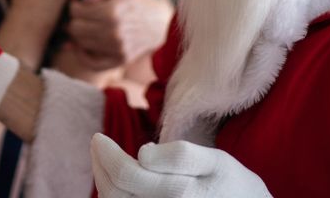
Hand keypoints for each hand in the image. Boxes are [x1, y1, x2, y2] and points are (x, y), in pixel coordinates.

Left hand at [66, 0, 172, 70]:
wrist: (159, 24)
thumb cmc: (135, 3)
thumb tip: (80, 1)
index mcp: (112, 11)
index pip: (76, 11)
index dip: (74, 6)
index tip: (79, 5)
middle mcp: (114, 32)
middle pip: (75, 29)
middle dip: (73, 21)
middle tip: (80, 17)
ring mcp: (117, 49)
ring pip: (80, 44)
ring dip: (77, 36)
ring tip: (84, 28)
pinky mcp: (119, 61)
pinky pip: (91, 63)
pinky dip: (81, 56)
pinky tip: (81, 46)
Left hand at [90, 133, 271, 197]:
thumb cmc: (232, 184)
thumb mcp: (214, 160)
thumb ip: (178, 156)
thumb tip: (142, 153)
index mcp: (179, 194)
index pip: (125, 174)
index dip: (105, 154)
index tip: (98, 137)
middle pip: (115, 193)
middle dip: (100, 166)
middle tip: (97, 143)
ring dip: (103, 182)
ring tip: (102, 160)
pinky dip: (115, 197)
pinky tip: (117, 182)